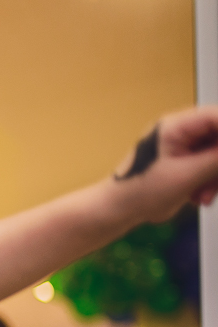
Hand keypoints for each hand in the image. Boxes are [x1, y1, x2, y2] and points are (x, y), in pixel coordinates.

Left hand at [121, 106, 217, 221]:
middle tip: (215, 183)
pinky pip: (210, 166)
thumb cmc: (139, 191)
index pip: (216, 116)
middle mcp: (180, 131)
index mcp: (174, 126)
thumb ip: (217, 159)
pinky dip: (209, 182)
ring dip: (216, 177)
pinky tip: (198, 196)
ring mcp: (182, 146)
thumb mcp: (186, 175)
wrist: (120, 210)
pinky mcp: (185, 161)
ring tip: (203, 195)